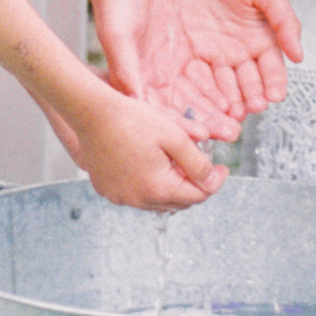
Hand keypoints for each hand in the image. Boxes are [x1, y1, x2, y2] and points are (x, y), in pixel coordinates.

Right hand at [59, 80, 223, 208]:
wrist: (92, 113)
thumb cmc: (133, 120)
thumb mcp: (174, 137)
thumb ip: (197, 163)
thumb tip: (212, 183)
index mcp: (157, 188)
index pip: (197, 197)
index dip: (214, 183)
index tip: (223, 168)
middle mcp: (137, 200)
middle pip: (178, 203)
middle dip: (193, 186)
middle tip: (200, 165)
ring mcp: (119, 197)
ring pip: (156, 201)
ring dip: (170, 187)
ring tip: (174, 162)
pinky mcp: (106, 190)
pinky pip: (135, 195)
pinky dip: (147, 185)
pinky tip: (148, 164)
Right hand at [88, 0, 243, 140]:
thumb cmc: (113, 2)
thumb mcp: (117, 35)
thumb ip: (125, 67)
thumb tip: (134, 98)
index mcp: (135, 78)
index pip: (161, 109)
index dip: (182, 123)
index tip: (203, 135)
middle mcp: (153, 76)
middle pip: (183, 105)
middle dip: (207, 121)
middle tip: (230, 134)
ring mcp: (169, 64)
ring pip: (197, 92)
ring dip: (216, 108)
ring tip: (238, 121)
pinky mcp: (182, 50)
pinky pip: (204, 71)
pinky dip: (218, 84)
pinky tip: (235, 96)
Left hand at [163, 0, 301, 116]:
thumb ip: (284, 21)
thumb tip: (299, 55)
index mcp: (262, 36)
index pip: (271, 67)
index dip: (274, 82)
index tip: (275, 96)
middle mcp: (239, 50)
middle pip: (248, 82)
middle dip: (251, 97)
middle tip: (252, 110)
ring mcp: (213, 53)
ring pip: (223, 85)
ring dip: (228, 102)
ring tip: (231, 115)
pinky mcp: (188, 52)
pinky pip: (196, 77)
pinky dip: (201, 92)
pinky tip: (205, 104)